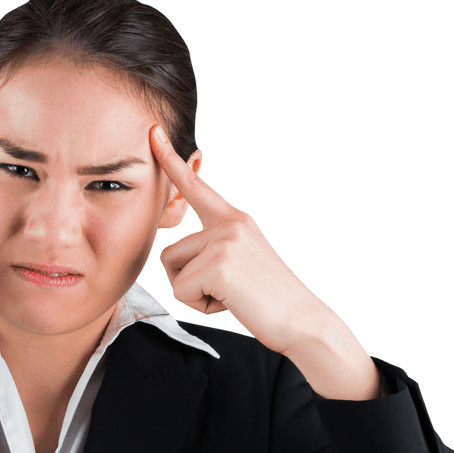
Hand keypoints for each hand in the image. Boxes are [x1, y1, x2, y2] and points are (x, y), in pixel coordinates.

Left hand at [149, 125, 330, 356]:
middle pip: (171, 253)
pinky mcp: (218, 265)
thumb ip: (212, 247)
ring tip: (230, 295)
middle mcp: (229, 224)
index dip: (171, 162)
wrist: (300, 320)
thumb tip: (175, 255)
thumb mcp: (240, 260)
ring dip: (194, 294)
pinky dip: (199, 306)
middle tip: (229, 290)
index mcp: (235, 219)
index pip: (196, 187)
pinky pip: (180, 291)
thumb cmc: (267, 299)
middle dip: (189, 281)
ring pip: (173, 273)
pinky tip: (229, 303)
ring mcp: (224, 241)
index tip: (153, 133)